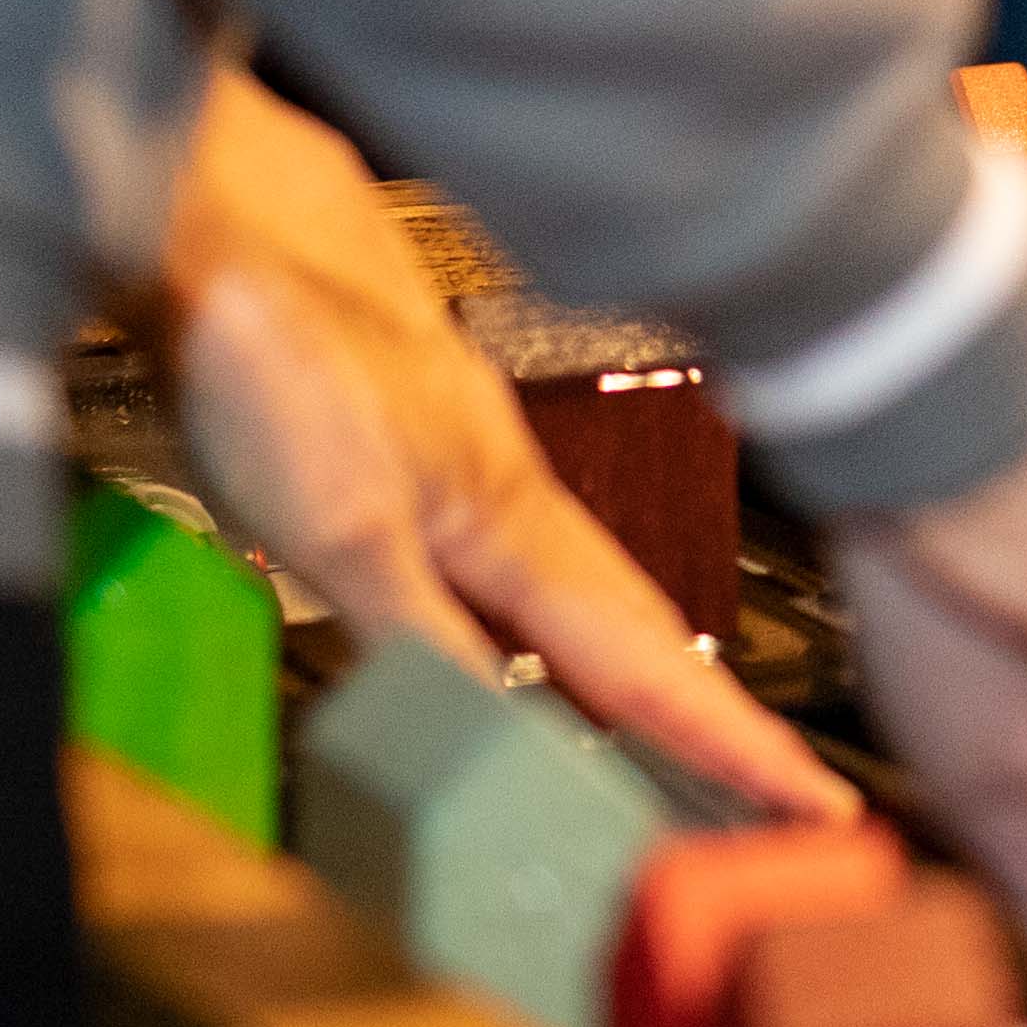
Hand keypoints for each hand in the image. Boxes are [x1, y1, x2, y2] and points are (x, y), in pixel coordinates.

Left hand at [150, 67, 849, 821]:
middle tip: (774, 784)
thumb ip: (426, 637)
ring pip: (572, 582)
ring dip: (633, 664)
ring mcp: (458, 453)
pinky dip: (543, 614)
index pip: (640, 659)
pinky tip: (512, 626)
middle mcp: (503, 486)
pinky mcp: (404, 432)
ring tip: (673, 732)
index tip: (811, 802)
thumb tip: (505, 743)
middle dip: (704, 709)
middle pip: (631, 619)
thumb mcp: (342, 525)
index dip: (724, 738)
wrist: (214, 224)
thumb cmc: (275, 351)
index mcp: (509, 515)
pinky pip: (505, 554)